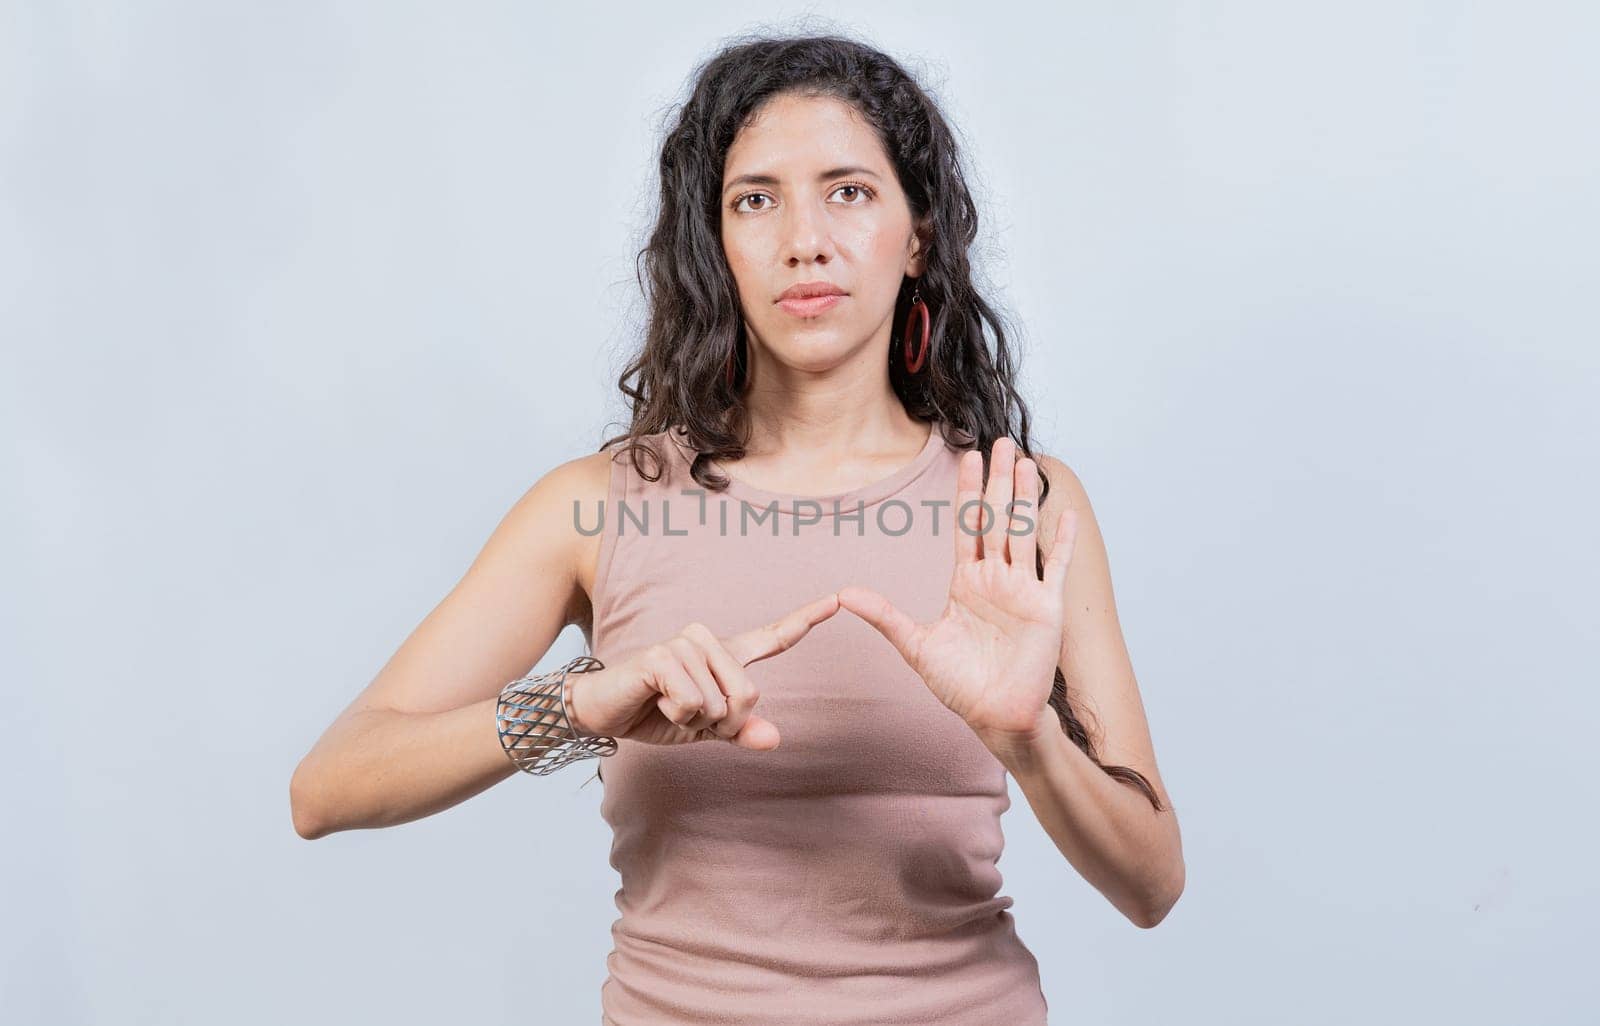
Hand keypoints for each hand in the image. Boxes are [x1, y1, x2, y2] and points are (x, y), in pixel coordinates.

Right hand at [567, 593, 840, 750]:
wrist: (605, 711)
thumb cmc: (655, 713)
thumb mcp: (705, 730)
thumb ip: (739, 731)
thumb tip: (774, 739)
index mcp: (726, 656)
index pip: (774, 638)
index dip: (806, 620)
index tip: (837, 600)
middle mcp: (709, 641)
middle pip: (748, 696)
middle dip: (721, 722)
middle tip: (688, 714)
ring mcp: (685, 644)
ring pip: (719, 704)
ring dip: (693, 721)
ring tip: (667, 704)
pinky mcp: (662, 656)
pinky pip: (692, 702)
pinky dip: (675, 715)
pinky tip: (655, 699)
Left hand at [836, 437, 1078, 750]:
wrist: (995, 717)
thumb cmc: (959, 685)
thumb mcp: (915, 645)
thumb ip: (884, 616)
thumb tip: (844, 594)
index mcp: (966, 582)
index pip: (966, 527)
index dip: (967, 492)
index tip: (967, 457)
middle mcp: (996, 579)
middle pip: (995, 519)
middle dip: (997, 481)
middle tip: (999, 442)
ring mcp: (1023, 590)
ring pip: (1022, 533)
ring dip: (1023, 498)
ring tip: (1024, 461)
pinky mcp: (1046, 608)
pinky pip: (1056, 567)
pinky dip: (1061, 541)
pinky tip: (1063, 512)